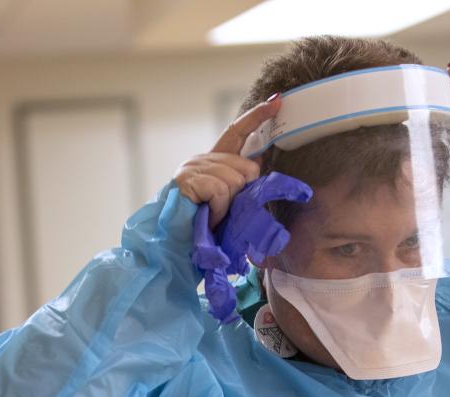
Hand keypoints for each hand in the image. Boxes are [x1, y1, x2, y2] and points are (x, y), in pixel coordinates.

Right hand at [174, 94, 281, 224]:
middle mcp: (201, 159)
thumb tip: (258, 162)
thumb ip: (239, 179)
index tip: (277, 102)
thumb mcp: (226, 199)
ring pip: (235, 180)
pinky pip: (221, 191)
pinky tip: (209, 218)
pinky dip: (219, 210)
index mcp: (211, 161)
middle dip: (241, 192)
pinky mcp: (188, 180)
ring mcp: (193, 168)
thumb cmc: (200, 225)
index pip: (236, 132)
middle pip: (245, 167)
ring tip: (213, 216)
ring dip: (228, 205)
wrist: (172, 242)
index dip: (257, 117)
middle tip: (224, 209)